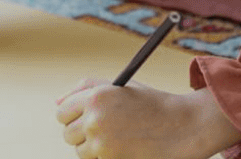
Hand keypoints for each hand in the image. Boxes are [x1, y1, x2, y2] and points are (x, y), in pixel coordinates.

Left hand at [55, 79, 240, 158]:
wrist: (183, 126)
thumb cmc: (152, 105)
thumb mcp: (120, 87)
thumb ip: (86, 88)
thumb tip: (57, 102)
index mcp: (96, 96)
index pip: (62, 112)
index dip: (73, 116)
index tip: (85, 118)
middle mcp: (95, 118)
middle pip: (68, 134)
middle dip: (83, 134)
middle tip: (106, 130)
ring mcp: (101, 143)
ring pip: (80, 151)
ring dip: (95, 148)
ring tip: (119, 139)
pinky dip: (106, 158)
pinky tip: (125, 148)